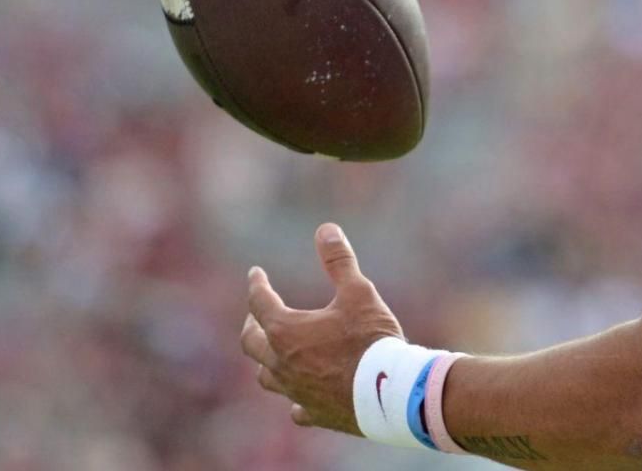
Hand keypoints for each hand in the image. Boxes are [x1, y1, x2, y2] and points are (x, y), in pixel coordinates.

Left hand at [240, 223, 404, 434]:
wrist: (390, 392)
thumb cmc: (371, 338)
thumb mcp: (359, 292)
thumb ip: (339, 261)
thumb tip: (325, 229)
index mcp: (285, 330)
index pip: (260, 302)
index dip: (257, 284)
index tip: (256, 273)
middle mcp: (281, 363)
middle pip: (251, 343)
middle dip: (252, 325)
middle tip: (255, 317)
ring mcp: (295, 391)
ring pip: (266, 376)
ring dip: (266, 361)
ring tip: (273, 353)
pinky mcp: (313, 412)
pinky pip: (295, 406)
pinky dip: (295, 396)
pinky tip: (300, 395)